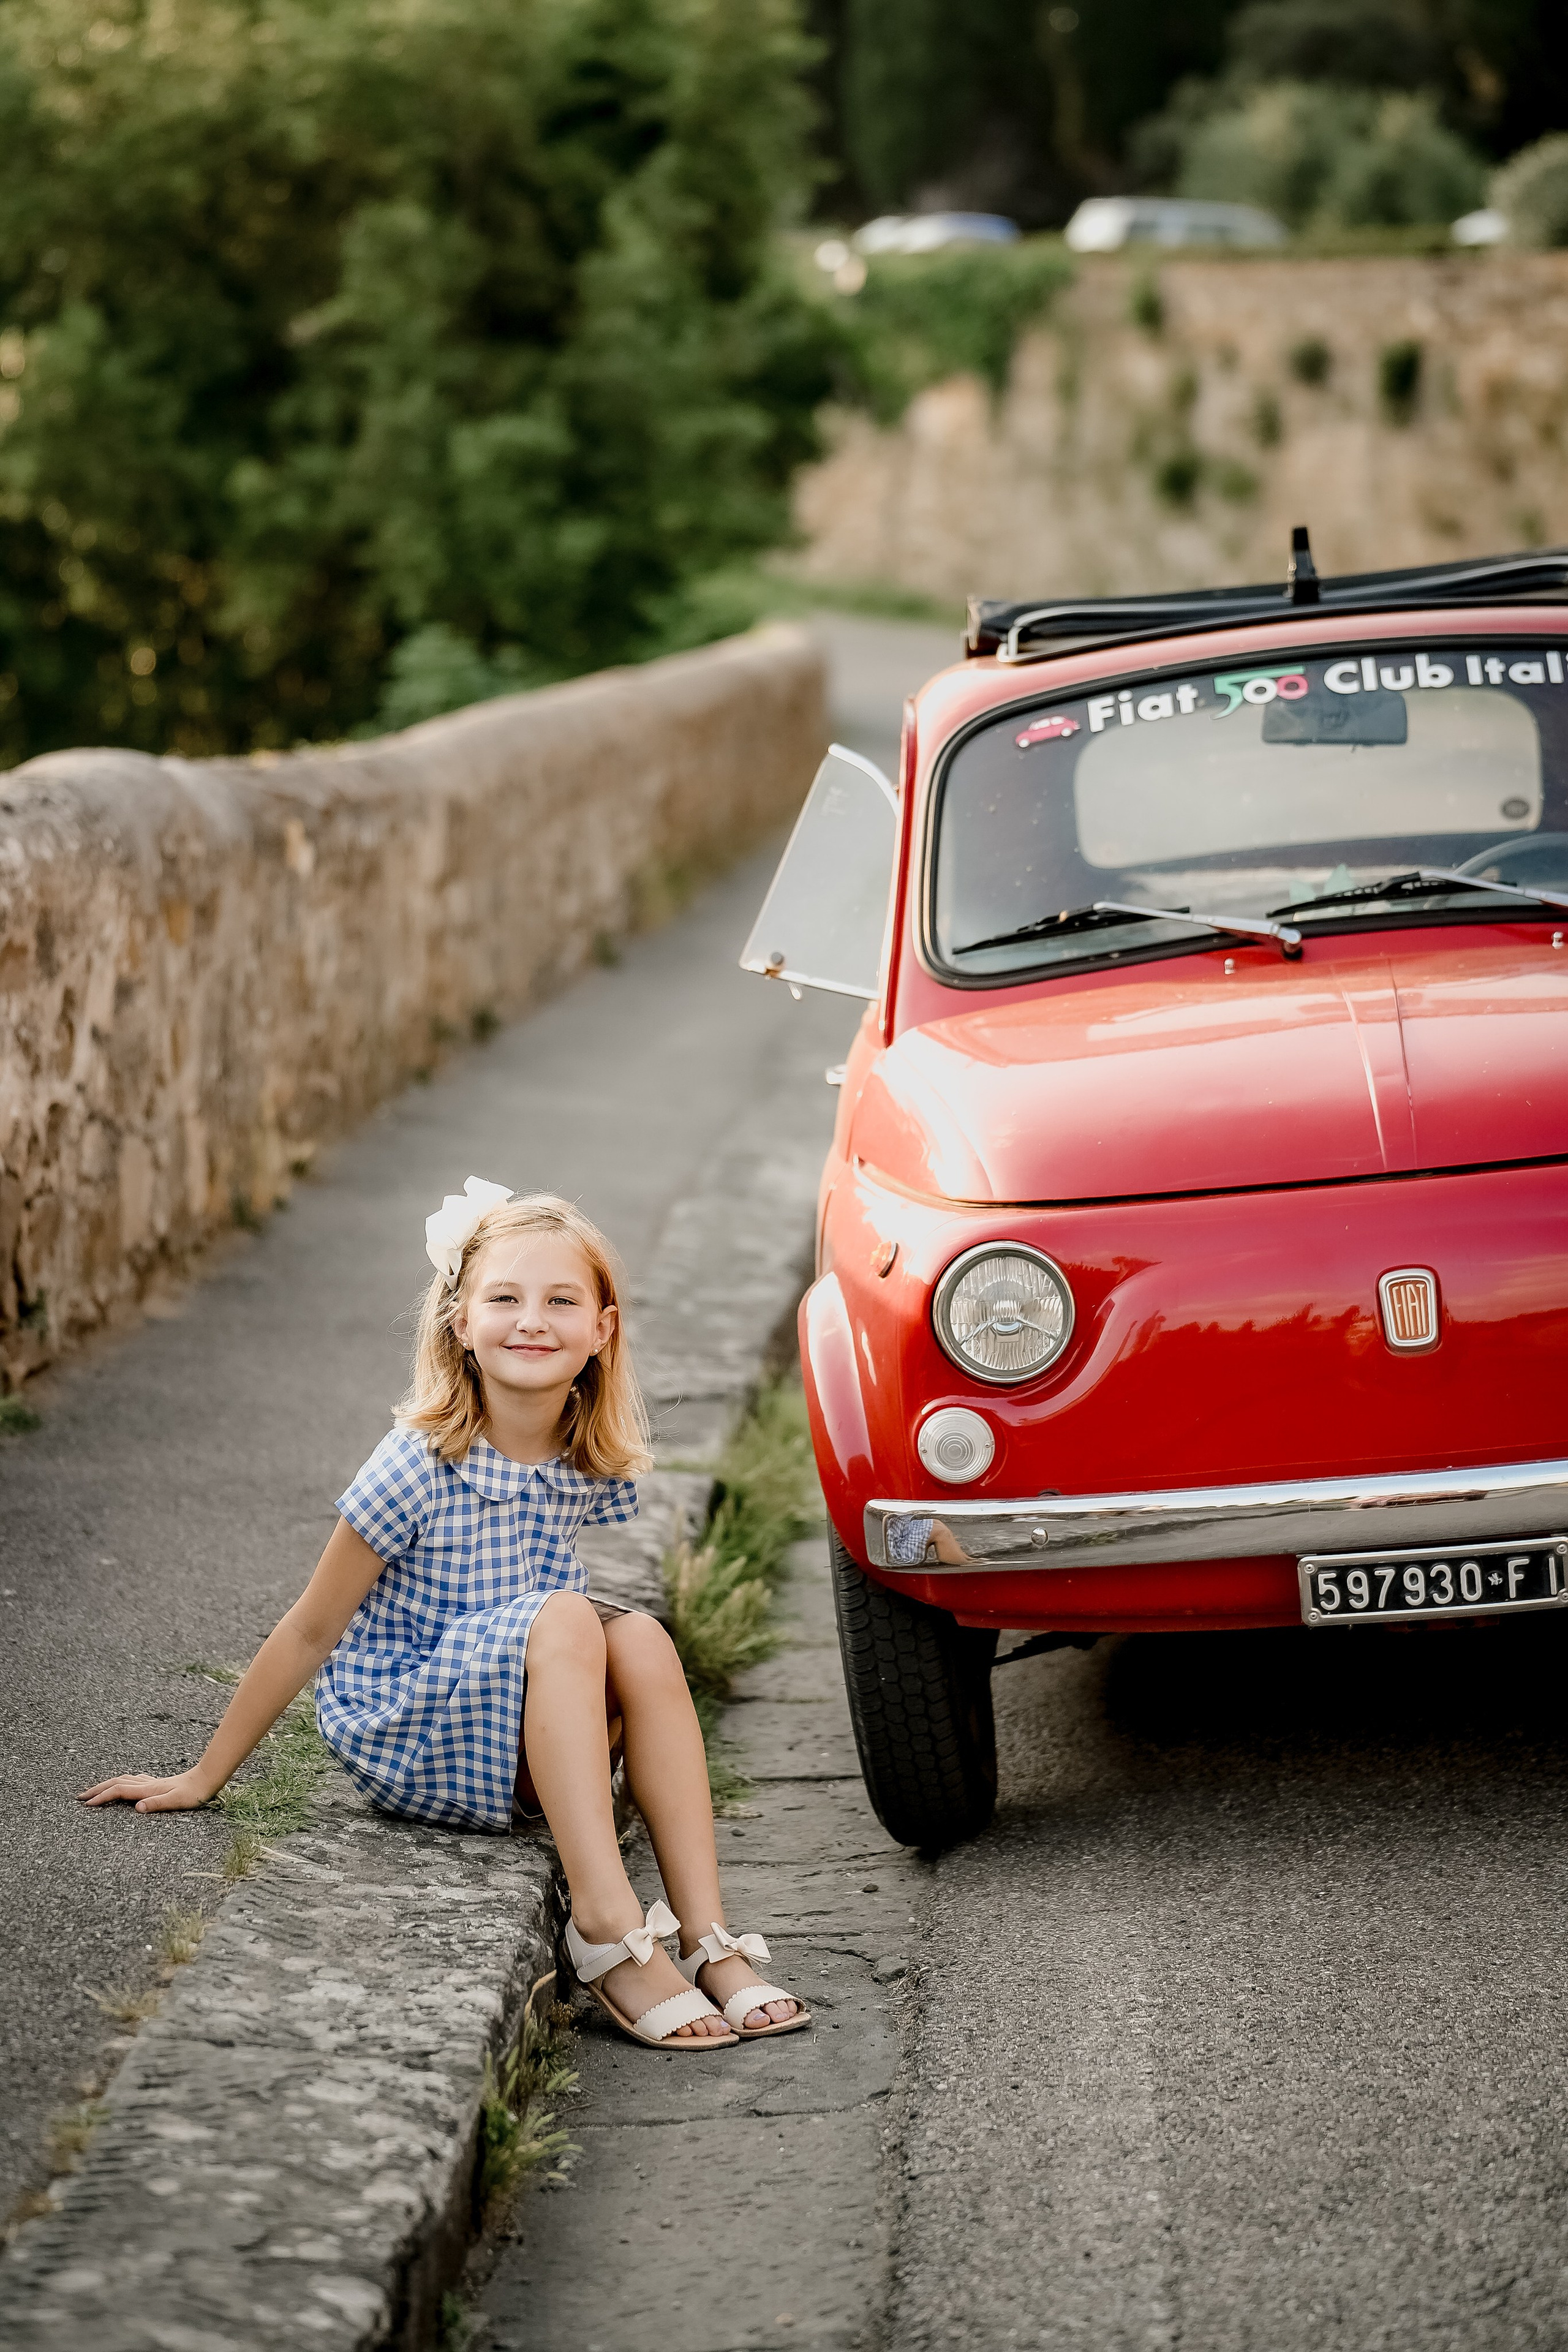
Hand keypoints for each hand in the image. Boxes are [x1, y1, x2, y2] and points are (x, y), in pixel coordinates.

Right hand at [77, 1769, 213, 1811]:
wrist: (208, 1778)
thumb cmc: (195, 1793)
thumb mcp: (177, 1801)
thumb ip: (157, 1804)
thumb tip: (137, 1808)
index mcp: (148, 1789)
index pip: (118, 1791)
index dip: (102, 1797)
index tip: (87, 1805)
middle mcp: (147, 1784)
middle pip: (116, 1782)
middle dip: (97, 1789)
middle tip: (80, 1797)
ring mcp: (152, 1782)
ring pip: (123, 1779)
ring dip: (107, 1784)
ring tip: (96, 1791)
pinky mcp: (158, 1783)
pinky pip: (134, 1780)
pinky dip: (123, 1782)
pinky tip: (126, 1784)